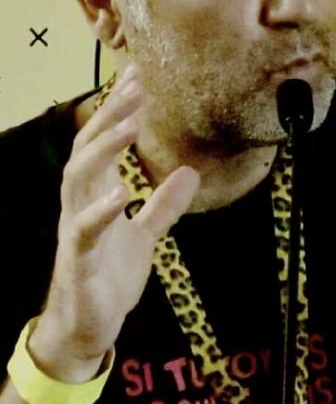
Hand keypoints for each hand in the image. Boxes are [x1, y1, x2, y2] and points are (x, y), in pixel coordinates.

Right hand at [29, 65, 199, 381]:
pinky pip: (84, 231)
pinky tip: (121, 192)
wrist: (89, 325)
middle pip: (89, 149)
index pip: (104, 142)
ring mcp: (76, 229)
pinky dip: (100, 210)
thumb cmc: (111, 274)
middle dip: (109, 116)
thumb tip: (191, 172)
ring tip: (129, 124)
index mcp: (97, 195)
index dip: (118, 110)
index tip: (137, 78)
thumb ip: (165, 204)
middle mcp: (81, 204)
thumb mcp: (146, 234)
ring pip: (78, 179)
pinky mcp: (79, 260)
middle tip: (135, 87)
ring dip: (103, 150)